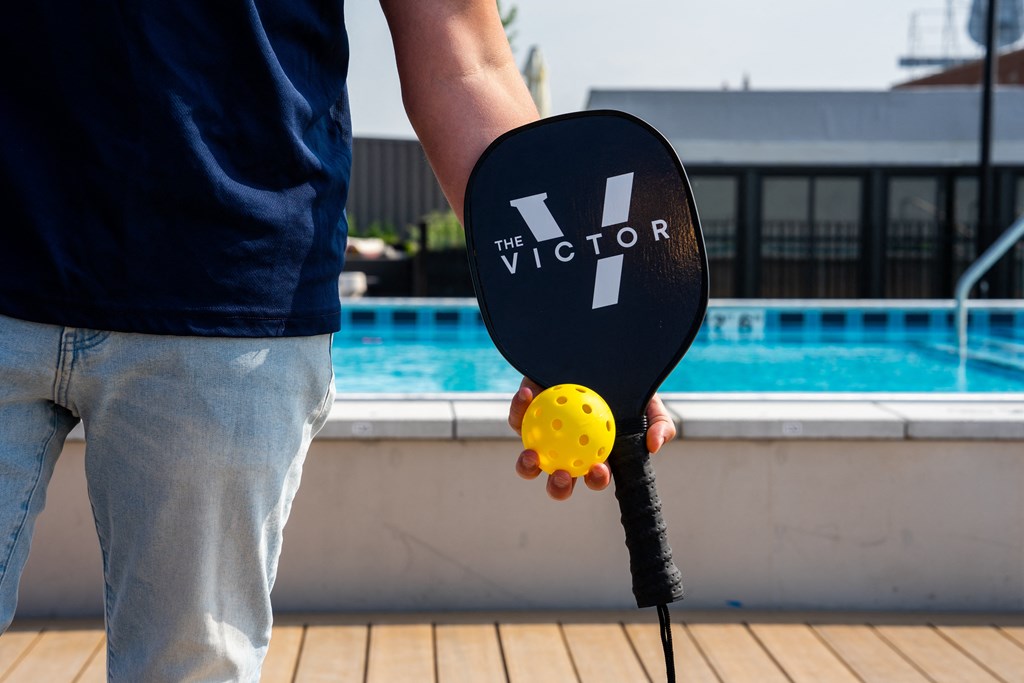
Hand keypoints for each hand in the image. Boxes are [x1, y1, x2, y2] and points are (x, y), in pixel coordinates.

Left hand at [507, 377, 676, 500]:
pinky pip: (518, 418)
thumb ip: (659, 423)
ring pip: (530, 461)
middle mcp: (568, 450)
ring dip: (527, 466)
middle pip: (561, 479)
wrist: (597, 353)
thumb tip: (654, 445)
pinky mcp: (524, 415)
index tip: (600, 469)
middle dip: (559, 487)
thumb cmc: (625, 382)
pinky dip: (519, 409)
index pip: (596, 476)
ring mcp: (544, 435)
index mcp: (595, 454)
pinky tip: (527, 396)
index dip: (597, 479)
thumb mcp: (648, 401)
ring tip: (531, 457)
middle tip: (563, 475)